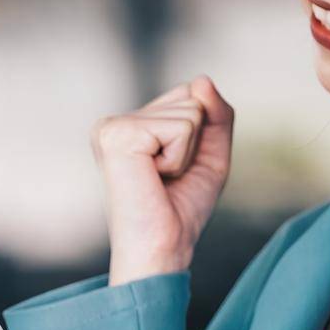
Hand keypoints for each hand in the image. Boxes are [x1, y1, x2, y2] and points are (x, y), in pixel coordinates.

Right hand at [92, 75, 234, 285]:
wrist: (161, 249)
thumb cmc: (181, 211)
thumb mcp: (210, 154)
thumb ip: (216, 113)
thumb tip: (201, 80)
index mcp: (130, 126)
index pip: (189, 96)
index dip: (199, 137)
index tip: (174, 172)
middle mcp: (116, 122)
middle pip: (191, 97)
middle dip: (195, 143)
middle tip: (168, 179)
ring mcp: (113, 126)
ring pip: (189, 111)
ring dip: (187, 153)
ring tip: (160, 180)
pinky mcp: (118, 134)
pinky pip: (181, 126)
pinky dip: (180, 157)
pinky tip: (153, 177)